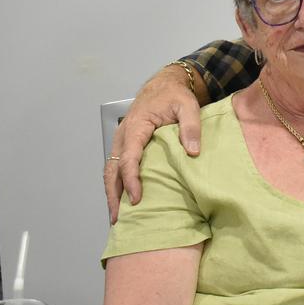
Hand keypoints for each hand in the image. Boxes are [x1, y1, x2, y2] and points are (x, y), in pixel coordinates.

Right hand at [104, 65, 202, 223]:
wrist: (164, 85)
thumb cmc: (175, 96)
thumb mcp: (188, 106)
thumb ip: (191, 127)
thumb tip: (193, 152)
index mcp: (136, 127)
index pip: (129, 158)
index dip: (131, 180)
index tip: (136, 199)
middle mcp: (123, 135)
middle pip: (112, 170)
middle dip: (114, 195)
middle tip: (119, 219)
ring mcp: (121, 141)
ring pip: (110, 171)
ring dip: (111, 194)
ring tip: (117, 218)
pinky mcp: (125, 145)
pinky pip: (116, 168)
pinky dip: (115, 185)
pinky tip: (121, 201)